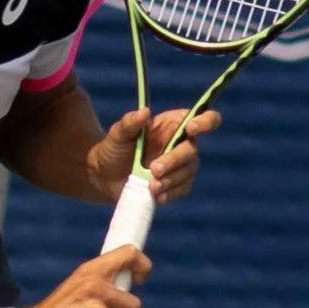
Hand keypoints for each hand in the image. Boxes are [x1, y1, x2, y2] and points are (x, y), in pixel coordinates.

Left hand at [90, 106, 215, 203]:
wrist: (103, 176)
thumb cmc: (113, 149)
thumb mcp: (117, 134)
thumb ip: (129, 123)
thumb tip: (144, 112)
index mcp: (173, 125)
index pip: (203, 118)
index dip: (205, 121)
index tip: (191, 128)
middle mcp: (181, 143)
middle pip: (192, 150)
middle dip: (175, 160)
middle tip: (153, 169)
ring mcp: (180, 165)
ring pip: (188, 171)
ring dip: (171, 180)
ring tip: (150, 186)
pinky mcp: (175, 184)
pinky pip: (182, 188)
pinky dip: (170, 193)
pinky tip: (156, 196)